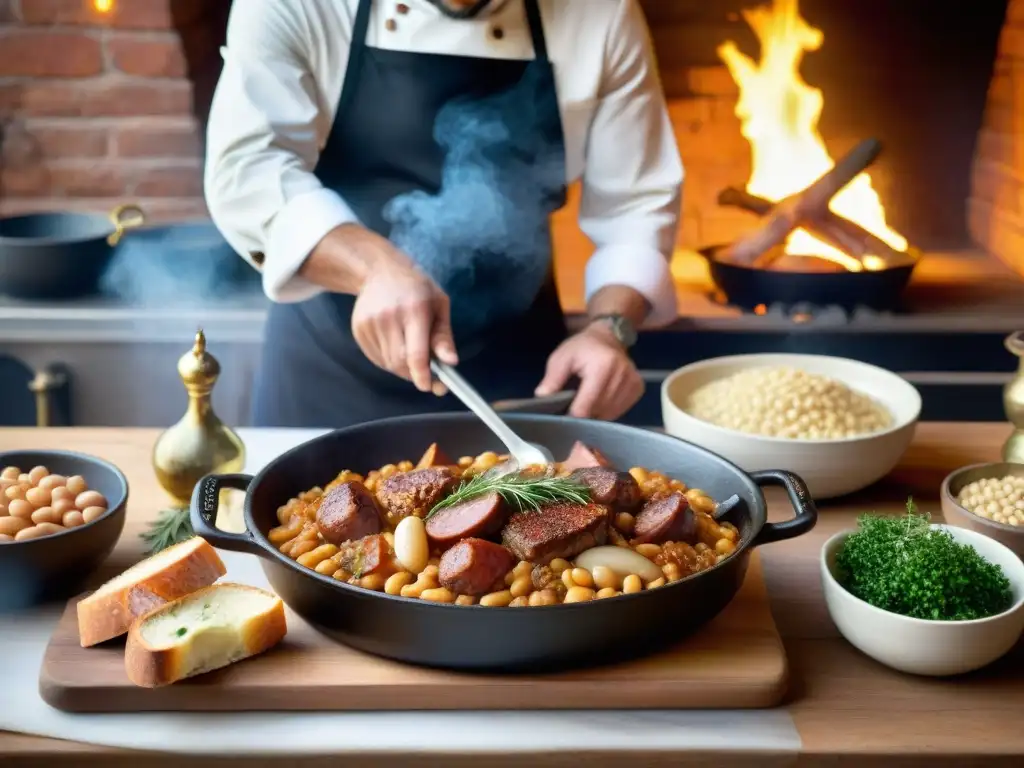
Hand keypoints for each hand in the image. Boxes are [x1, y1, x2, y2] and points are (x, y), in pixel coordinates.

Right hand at [341, 229, 457, 391]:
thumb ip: (444, 336)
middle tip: (428, 374)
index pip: (415, 354)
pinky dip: (390, 361)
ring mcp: (370, 324)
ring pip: (388, 363)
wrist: (380, 271)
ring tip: (411, 351)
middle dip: (415, 374)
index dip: (423, 376)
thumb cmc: (417, 288)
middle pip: (400, 362)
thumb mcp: (439, 305)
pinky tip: (396, 345)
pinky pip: (376, 358)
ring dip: (403, 367)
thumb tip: (451, 362)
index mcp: (414, 310)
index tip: (430, 386)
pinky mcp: (359, 330)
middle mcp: (389, 317)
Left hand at [535, 323, 643, 419]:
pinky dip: (607, 410)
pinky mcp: (638, 389)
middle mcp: (622, 375)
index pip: (586, 405)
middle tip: (574, 405)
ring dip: (596, 413)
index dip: (572, 415)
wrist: (608, 336)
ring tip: (588, 399)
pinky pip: (620, 411)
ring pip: (609, 414)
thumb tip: (542, 397)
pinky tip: (600, 398)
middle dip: (584, 414)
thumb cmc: (582, 347)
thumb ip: (552, 378)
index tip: (563, 416)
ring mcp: (633, 383)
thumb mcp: (561, 357)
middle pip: (598, 412)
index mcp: (602, 366)